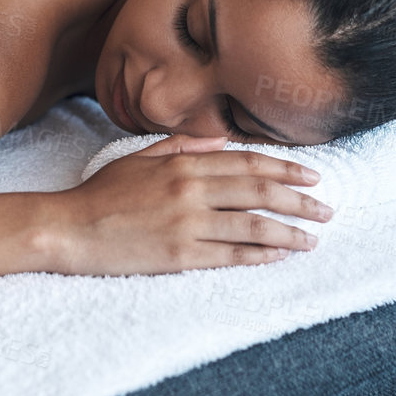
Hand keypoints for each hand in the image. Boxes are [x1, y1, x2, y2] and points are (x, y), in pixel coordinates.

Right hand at [53, 135, 333, 274]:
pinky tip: (280, 255)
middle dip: (299, 199)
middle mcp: (190, 190)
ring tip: (313, 238)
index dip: (284, 167)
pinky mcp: (180, 255)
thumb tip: (220, 140)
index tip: (312, 174)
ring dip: (289, 231)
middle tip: (326, 208)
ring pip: (252, 225)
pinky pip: (230, 255)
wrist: (70, 228)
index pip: (247, 162)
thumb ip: (181, 145)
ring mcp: (187, 224)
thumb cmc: (101, 193)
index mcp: (182, 163)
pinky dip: (260, 255)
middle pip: (258, 191)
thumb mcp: (139, 157)